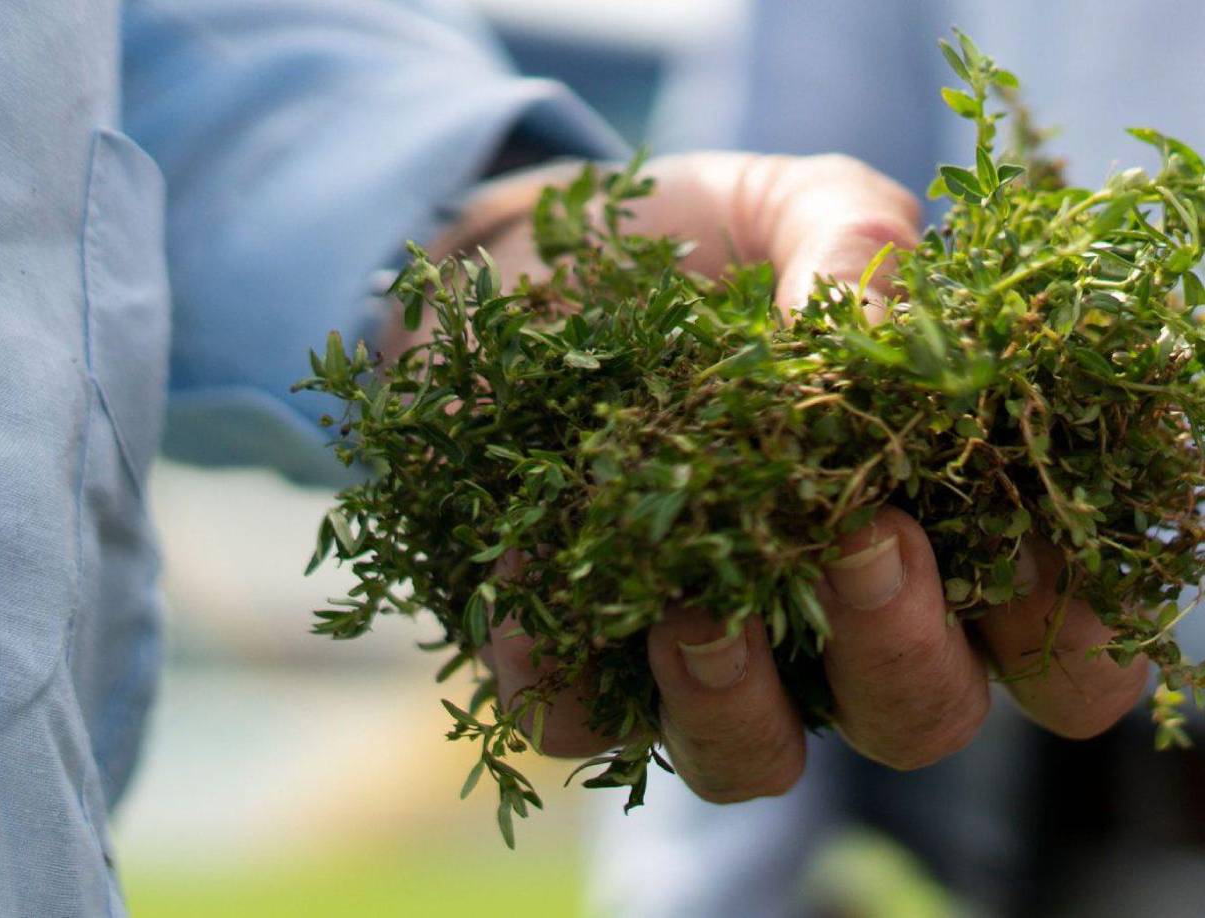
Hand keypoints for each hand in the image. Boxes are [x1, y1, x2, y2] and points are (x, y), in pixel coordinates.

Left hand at [433, 153, 1150, 801]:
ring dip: (738, 702)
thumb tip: (879, 333)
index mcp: (925, 528)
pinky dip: (562, 668)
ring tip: (696, 604)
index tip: (1023, 543)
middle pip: (917, 718)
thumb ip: (860, 243)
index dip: (1065, 629)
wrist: (533, 266)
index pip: (1051, 649)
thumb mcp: (793, 207)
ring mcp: (701, 656)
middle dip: (903, 649)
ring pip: (753, 762)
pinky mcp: (573, 659)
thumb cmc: (693, 246)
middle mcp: (825, 622)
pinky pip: (579, 723)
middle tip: (863, 536)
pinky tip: (537, 562)